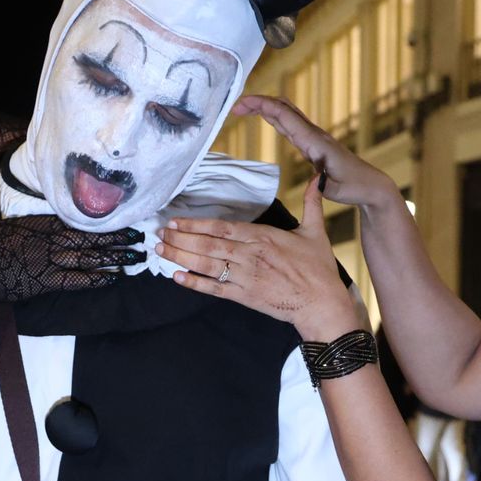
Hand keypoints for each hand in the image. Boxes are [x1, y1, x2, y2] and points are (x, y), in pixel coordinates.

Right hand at [0, 213, 141, 308]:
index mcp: (36, 223)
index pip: (74, 220)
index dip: (99, 220)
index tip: (118, 216)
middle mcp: (48, 240)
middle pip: (89, 237)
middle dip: (116, 236)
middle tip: (140, 235)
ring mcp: (49, 261)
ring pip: (89, 257)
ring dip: (114, 256)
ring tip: (136, 255)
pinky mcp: (46, 282)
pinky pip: (77, 279)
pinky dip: (96, 278)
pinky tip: (114, 277)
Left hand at [157, 174, 359, 340]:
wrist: (321, 304)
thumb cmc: (318, 269)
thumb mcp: (315, 231)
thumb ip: (311, 203)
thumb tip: (319, 176)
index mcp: (263, 237)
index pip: (222, 227)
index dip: (196, 224)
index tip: (176, 221)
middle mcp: (250, 255)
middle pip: (208, 245)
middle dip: (181, 238)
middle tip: (159, 234)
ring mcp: (245, 277)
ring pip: (207, 265)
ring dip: (181, 257)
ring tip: (161, 250)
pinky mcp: (244, 296)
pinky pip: (213, 289)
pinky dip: (194, 283)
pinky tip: (177, 276)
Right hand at [234, 95, 404, 214]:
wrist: (370, 184)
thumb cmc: (355, 187)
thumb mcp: (337, 191)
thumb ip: (322, 185)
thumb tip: (312, 179)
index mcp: (316, 142)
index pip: (286, 117)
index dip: (262, 106)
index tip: (241, 105)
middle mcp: (314, 134)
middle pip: (283, 108)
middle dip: (259, 102)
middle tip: (236, 106)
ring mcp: (313, 137)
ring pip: (286, 113)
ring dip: (265, 108)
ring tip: (242, 108)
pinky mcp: (312, 143)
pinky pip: (290, 124)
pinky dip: (274, 117)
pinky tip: (264, 116)